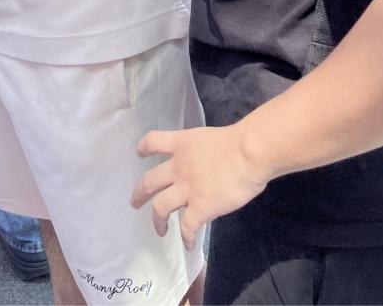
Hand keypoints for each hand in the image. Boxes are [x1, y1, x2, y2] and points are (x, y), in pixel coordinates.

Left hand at [132, 122, 269, 250]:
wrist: (248, 154)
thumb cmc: (237, 142)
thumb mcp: (208, 138)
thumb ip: (200, 152)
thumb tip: (208, 165)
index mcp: (181, 144)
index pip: (154, 141)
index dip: (144, 147)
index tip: (140, 153)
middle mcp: (178, 167)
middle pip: (149, 181)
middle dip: (139, 193)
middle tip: (134, 202)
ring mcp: (186, 189)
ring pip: (160, 207)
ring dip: (157, 220)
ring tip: (159, 229)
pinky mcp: (200, 208)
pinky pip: (187, 227)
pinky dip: (186, 237)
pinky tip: (188, 244)